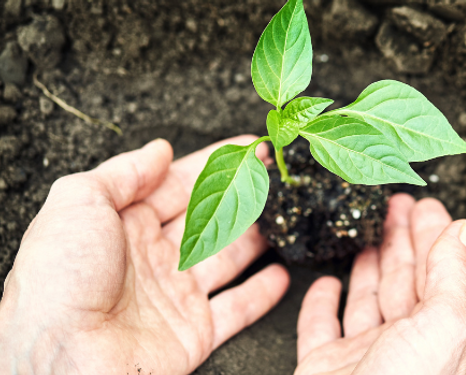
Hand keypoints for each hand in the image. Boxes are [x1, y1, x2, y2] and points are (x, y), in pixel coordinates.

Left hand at [0, 136, 289, 374]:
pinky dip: (261, 294)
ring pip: (228, 258)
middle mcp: (153, 258)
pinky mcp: (194, 330)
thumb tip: (159, 149)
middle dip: (241, 194)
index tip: (246, 148)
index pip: (179, 185)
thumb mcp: (79, 201)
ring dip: (255, 237)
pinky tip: (280, 275)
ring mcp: (176, 295)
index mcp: (125, 224)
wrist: (63, 355)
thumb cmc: (60, 277)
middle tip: (272, 174)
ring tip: (281, 215)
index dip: (215, 165)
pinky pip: (237, 309)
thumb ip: (123, 172)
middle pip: (209, 218)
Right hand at [295, 194, 465, 374]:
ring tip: (365, 229)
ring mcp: (361, 354)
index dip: (430, 235)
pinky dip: (321, 303)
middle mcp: (402, 342)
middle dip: (399, 239)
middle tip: (393, 204)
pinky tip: (325, 282)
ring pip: (365, 298)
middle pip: (401, 279)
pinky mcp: (324, 365)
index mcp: (437, 332)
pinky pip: (320, 327)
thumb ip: (453, 275)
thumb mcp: (443, 325)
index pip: (435, 270)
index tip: (422, 203)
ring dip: (366, 262)